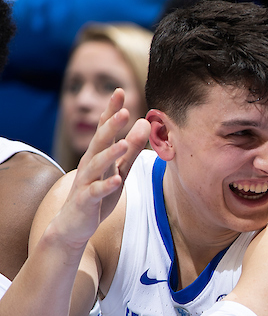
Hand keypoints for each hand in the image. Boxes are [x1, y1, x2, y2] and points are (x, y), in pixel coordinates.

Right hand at [51, 89, 148, 248]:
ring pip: (97, 165)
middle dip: (111, 125)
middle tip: (124, 110)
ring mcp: (87, 182)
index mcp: (99, 155)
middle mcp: (90, 164)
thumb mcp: (120, 169)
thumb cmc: (98, 194)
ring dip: (111, 153)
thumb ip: (133, 148)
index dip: (111, 111)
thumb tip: (145, 122)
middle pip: (100, 141)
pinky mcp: (87, 200)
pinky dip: (106, 186)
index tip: (119, 91)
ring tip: (125, 143)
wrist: (74, 224)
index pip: (105, 129)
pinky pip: (96, 192)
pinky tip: (117, 181)